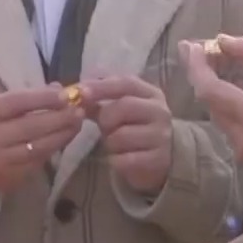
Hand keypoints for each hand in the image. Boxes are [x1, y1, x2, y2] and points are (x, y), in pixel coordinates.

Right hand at [0, 85, 82, 195]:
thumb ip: (22, 99)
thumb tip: (58, 89)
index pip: (19, 102)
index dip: (45, 98)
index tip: (67, 94)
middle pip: (33, 126)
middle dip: (61, 117)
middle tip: (80, 110)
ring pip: (39, 147)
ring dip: (63, 135)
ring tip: (77, 124)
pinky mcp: (8, 179)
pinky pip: (36, 163)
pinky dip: (51, 150)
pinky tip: (61, 141)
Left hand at [79, 76, 173, 194]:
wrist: (167, 157)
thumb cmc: (138, 128)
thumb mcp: (124, 110)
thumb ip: (101, 101)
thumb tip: (75, 94)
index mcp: (152, 94)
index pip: (126, 83)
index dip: (101, 86)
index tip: (80, 92)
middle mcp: (160, 112)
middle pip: (123, 106)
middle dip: (106, 118)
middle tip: (105, 127)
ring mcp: (161, 136)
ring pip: (120, 136)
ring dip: (110, 142)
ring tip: (117, 145)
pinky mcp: (158, 160)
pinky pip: (124, 159)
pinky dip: (116, 160)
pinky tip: (123, 159)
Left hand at [179, 35, 242, 180]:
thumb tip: (223, 41)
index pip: (208, 89)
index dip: (196, 66)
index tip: (191, 46)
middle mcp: (239, 136)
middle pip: (209, 102)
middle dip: (206, 75)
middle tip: (208, 52)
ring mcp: (239, 151)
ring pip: (218, 114)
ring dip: (219, 92)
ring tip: (226, 68)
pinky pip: (228, 127)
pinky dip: (229, 108)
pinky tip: (241, 95)